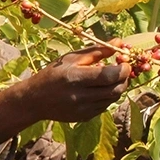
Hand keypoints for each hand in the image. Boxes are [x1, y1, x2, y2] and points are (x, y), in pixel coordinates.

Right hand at [0, 41, 129, 143]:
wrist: (35, 99)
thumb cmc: (53, 74)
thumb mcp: (71, 58)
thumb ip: (97, 51)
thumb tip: (120, 42)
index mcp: (76, 77)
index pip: (111, 75)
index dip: (123, 69)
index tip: (124, 62)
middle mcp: (81, 96)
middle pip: (116, 89)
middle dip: (124, 79)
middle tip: (122, 70)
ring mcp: (83, 109)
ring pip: (112, 99)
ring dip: (117, 87)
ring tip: (111, 78)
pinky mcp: (84, 117)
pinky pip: (104, 106)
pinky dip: (107, 97)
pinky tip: (99, 89)